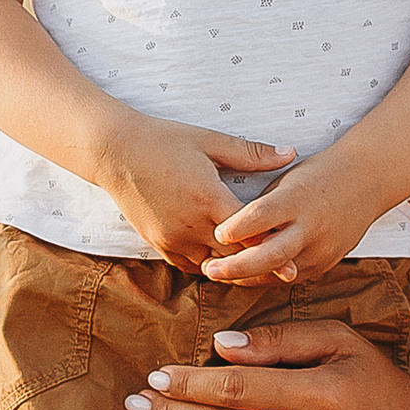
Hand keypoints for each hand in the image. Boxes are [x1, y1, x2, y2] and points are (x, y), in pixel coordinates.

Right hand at [98, 117, 294, 268]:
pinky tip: (224, 260)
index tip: (294, 258)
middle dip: (259, 264)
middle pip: (235, 257)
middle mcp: (190, 225)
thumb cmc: (164, 140)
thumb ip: (252, 152)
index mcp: (208, 198)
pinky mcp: (158, 244)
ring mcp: (172, 238)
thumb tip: (291, 153)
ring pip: (213, 266)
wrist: (114, 151)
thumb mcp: (209, 140)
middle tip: (284, 269)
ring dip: (233, 267)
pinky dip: (209, 265)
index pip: (249, 235)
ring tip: (258, 268)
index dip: (273, 247)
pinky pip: (191, 266)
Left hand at [200, 144, 378, 284]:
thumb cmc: (320, 176)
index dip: (238, 227)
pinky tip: (244, 275)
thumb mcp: (287, 180)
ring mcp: (321, 249)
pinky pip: (290, 277)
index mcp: (298, 198)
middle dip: (237, 266)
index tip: (217, 233)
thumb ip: (262, 205)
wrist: (368, 180)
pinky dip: (266, 277)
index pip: (263, 215)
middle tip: (209, 269)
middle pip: (271, 255)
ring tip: (218, 274)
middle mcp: (311, 227)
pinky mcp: (325, 264)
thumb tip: (227, 225)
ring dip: (246, 277)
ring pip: (278, 273)